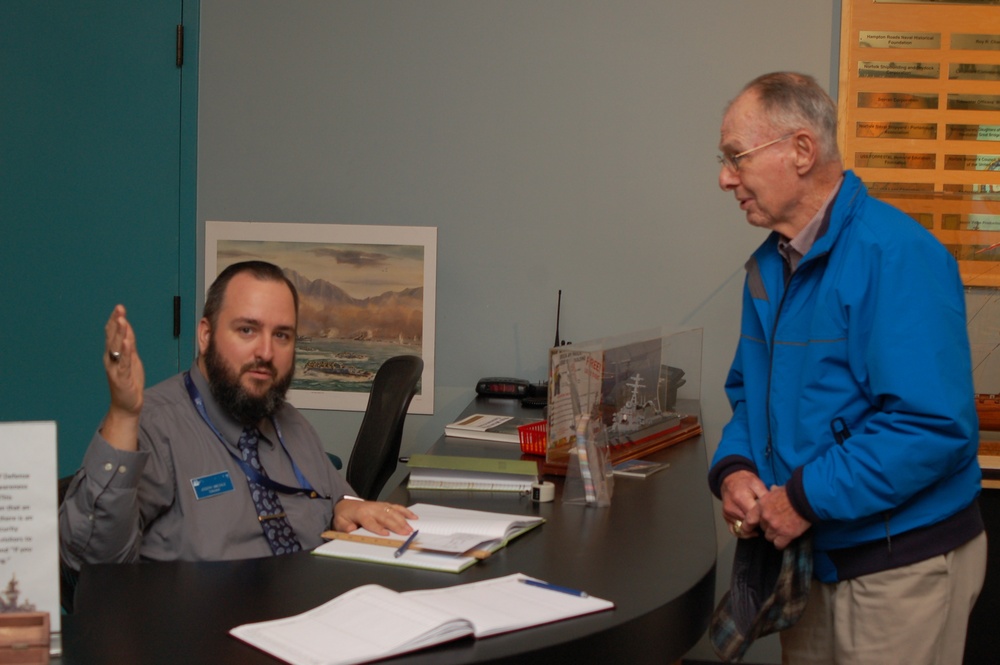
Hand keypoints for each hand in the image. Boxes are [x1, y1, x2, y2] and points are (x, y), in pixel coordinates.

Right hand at [101, 305, 144, 449]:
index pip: (112, 334)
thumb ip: (129, 344)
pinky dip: (125, 351)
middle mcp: (111, 359)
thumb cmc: (129, 381)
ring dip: (119, 333)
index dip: (115, 320)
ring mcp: (115, 368)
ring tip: (121, 320)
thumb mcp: (131, 359)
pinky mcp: (122, 377)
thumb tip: (127, 326)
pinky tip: (127, 342)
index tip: (119, 308)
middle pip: (113, 337)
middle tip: (119, 309)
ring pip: (117, 348)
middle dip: (116, 322)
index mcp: (113, 354)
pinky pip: (123, 362)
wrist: (127, 404)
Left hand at [333, 500, 417, 535]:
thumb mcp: (339, 522)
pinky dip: (406, 511)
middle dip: (396, 525)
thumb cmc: (345, 516)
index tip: (385, 534)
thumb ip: (344, 527)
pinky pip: (397, 507)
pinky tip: (413, 517)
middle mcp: (372, 508)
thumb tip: (351, 529)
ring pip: (393, 512)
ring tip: (410, 528)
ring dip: (403, 520)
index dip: (378, 528)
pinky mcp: (385, 505)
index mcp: (361, 513)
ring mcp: (380, 506)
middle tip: (405, 533)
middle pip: (385, 517)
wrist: (346, 505)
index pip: (371, 521)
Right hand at [720, 470, 767, 537]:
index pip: (754, 516)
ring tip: (761, 525)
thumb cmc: (746, 481)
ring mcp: (727, 513)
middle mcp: (732, 507)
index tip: (770, 518)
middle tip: (767, 522)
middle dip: (759, 525)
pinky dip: (743, 533)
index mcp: (740, 498)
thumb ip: (765, 496)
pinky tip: (752, 531)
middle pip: (749, 524)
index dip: (764, 519)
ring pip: (742, 529)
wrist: (731, 479)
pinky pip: (734, 531)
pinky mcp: (725, 517)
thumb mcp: (757, 484)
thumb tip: (773, 508)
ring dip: (752, 528)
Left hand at [753, 485, 809, 548]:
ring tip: (783, 530)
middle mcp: (766, 517)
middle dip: (768, 527)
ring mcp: (775, 527)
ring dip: (775, 535)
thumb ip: (772, 492)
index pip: (749, 520)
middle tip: (778, 523)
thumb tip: (772, 489)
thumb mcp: (778, 490)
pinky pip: (779, 544)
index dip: (748, 526)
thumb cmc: (793, 492)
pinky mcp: (786, 534)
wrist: (805, 498)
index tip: (749, 529)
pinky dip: (781, 544)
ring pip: (769, 537)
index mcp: (761, 506)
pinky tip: (785, 540)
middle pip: (762, 528)